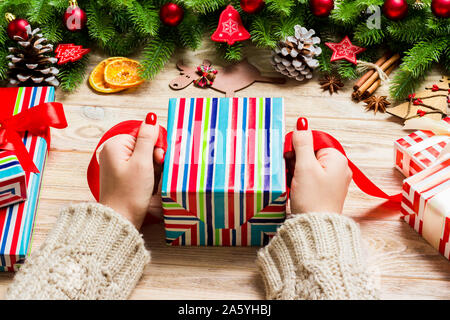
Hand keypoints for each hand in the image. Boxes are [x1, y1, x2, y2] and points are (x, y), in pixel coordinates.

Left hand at [98, 113, 164, 229]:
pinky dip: (148, 175)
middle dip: (154, 158)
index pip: (143, 134)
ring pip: (145, 158)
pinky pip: (141, 168)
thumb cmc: (130, 193)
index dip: (155, 146)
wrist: (121, 219)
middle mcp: (114, 152)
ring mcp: (117, 164)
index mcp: (115, 145)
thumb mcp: (142, 162)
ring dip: (153, 168)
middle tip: (156, 171)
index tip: (159, 159)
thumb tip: (151, 119)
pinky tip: (148, 185)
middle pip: (144, 145)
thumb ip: (147, 138)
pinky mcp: (122, 175)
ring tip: (151, 181)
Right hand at [285, 117, 351, 213]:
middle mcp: (339, 169)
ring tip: (292, 184)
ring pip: (308, 167)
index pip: (313, 142)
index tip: (289, 159)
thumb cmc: (312, 199)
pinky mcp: (325, 192)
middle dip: (296, 162)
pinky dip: (300, 182)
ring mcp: (333, 181)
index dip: (298, 148)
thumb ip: (302, 143)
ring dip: (296, 172)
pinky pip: (309, 179)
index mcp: (338, 159)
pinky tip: (295, 190)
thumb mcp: (304, 167)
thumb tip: (302, 123)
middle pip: (310, 154)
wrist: (315, 229)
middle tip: (290, 174)